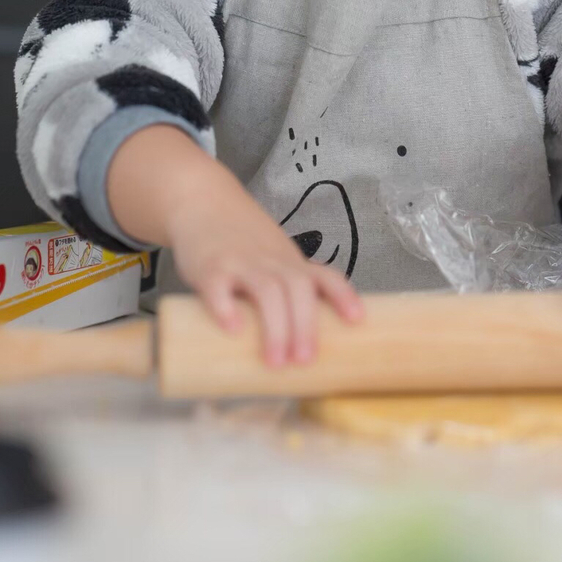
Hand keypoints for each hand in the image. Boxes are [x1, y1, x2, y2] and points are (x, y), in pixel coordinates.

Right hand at [167, 185, 363, 366]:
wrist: (203, 199)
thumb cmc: (241, 238)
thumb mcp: (272, 255)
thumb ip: (284, 287)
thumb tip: (298, 342)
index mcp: (290, 262)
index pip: (325, 276)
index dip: (343, 296)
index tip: (357, 320)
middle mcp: (271, 260)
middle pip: (298, 288)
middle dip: (305, 325)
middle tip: (304, 361)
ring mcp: (241, 262)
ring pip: (266, 291)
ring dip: (275, 328)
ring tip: (275, 362)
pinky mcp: (210, 267)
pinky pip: (219, 286)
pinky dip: (226, 308)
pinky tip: (232, 330)